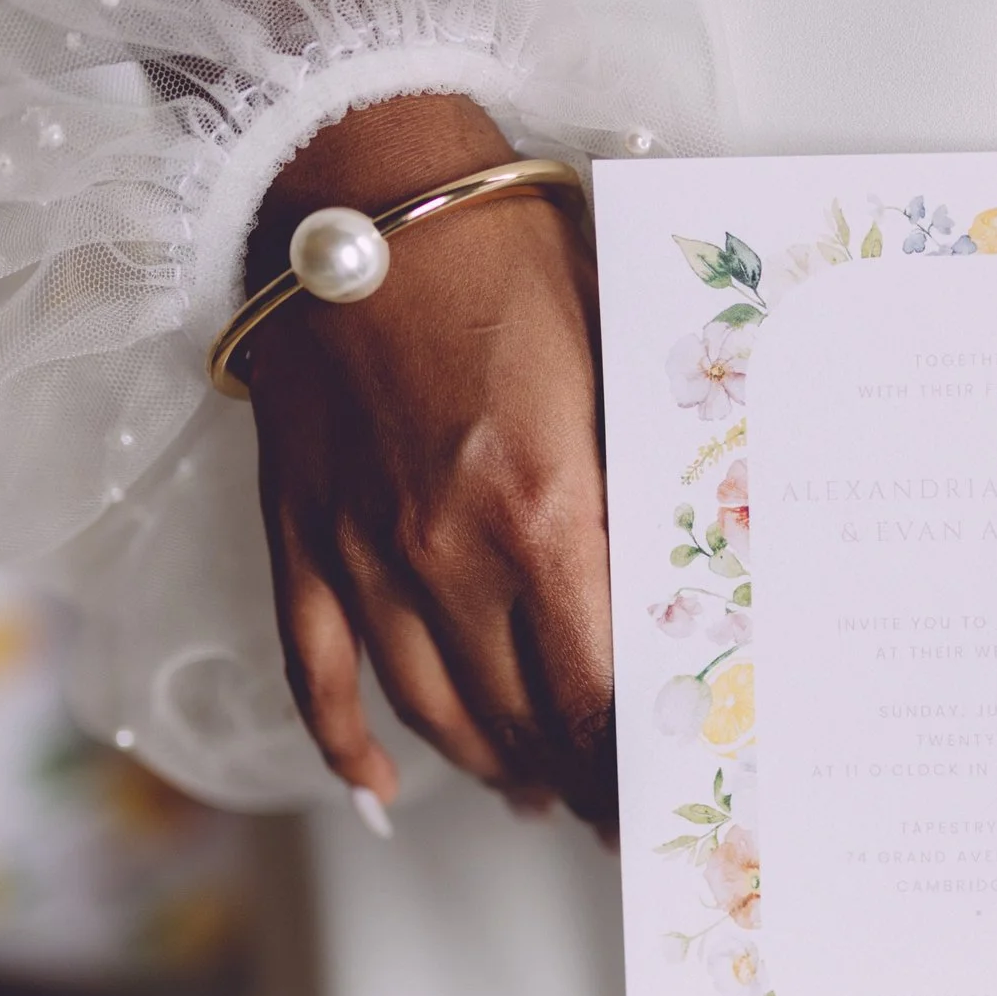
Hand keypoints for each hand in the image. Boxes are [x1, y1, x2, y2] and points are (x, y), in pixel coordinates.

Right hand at [243, 95, 615, 830]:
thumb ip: (640, 476)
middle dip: (576, 777)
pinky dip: (348, 742)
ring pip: (434, 708)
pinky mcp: (302, 530)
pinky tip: (380, 789)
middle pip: (523, 717)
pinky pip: (318, 669)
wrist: (360, 184)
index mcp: (542, 513)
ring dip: (490, 765)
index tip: (659, 796)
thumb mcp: (612, 363)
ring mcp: (363, 552)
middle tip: (614, 811)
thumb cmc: (504, 254)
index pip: (598, 690)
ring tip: (536, 793)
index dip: (629, 763)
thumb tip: (695, 562)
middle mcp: (447, 553)